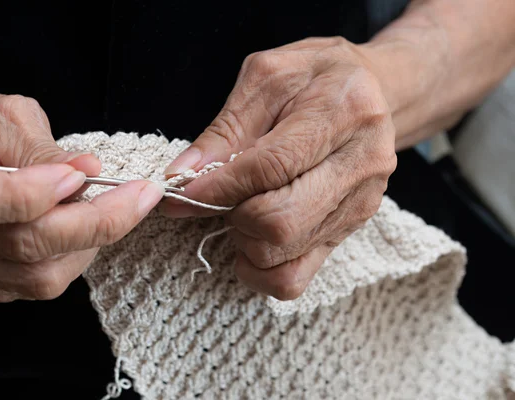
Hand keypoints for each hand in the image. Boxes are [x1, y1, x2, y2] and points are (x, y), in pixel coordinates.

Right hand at [0, 92, 163, 304]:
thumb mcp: (0, 118)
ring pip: (40, 276)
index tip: (83, 173)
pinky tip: (82, 228)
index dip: (35, 191)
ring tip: (114, 207)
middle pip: (25, 245)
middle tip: (142, 196)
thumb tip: (89, 168)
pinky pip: (39, 285)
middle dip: (98, 221)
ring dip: (92, 242)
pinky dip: (74, 257)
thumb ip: (40, 145)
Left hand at [162, 38, 396, 299]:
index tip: (181, 193)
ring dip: (244, 241)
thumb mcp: (267, 78)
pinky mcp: (349, 231)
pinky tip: (252, 241)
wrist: (375, 93)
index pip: (272, 167)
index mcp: (342, 112)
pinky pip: (297, 278)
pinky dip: (261, 272)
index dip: (219, 187)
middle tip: (220, 197)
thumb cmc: (315, 79)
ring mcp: (359, 204)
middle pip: (281, 222)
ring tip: (241, 211)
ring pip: (285, 255)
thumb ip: (224, 128)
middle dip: (233, 216)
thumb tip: (183, 175)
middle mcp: (361, 164)